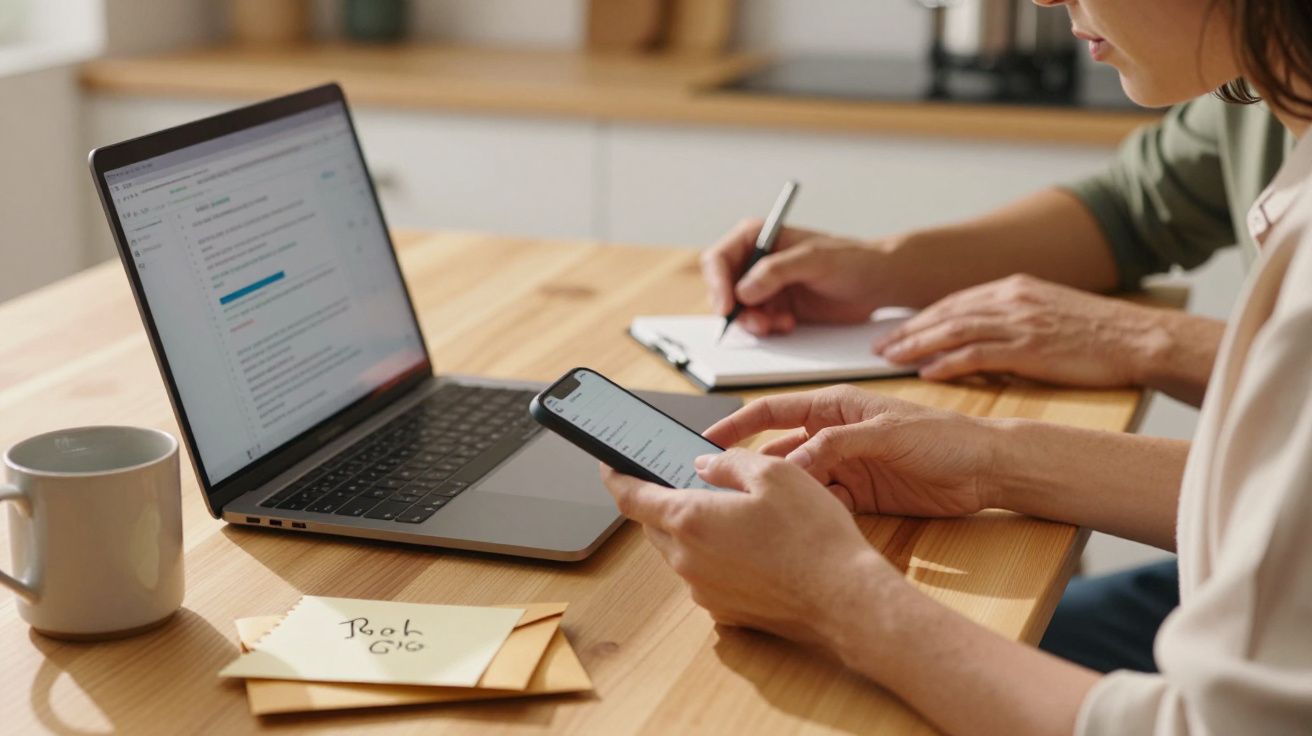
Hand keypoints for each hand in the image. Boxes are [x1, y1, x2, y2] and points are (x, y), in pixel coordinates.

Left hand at [601, 450, 897, 645]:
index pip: (631, 497)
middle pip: (656, 524)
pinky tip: (752, 547)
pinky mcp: (724, 611)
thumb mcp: (774, 474)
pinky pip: (705, 575)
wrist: (844, 598)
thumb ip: (728, 464)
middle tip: (687, 481)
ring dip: (694, 529)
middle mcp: (687, 560)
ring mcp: (703, 590)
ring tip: (734, 512)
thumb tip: (704, 466)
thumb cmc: (813, 536)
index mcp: (690, 520)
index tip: (608, 465)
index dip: (616, 477)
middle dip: (664, 500)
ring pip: (681, 551)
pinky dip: (715, 556)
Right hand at [700, 219, 893, 335]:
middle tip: (760, 324)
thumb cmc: (852, 260)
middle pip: (723, 288)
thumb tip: (744, 289)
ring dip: (754, 322)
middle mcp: (756, 261)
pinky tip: (789, 324)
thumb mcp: (815, 260)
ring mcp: (764, 286)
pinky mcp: (776, 307)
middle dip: (737, 310)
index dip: (717, 284)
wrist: (877, 283)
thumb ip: (777, 271)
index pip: (719, 259)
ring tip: (781, 323)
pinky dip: (767, 329)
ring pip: (738, 310)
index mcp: (758, 237)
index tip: (728, 307)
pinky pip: (757, 323)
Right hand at [705, 385, 997, 516]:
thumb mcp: (885, 433)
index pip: (772, 411)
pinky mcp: (858, 496)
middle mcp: (834, 435)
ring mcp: (844, 467)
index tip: (707, 442)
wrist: (987, 471)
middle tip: (723, 488)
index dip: (737, 424)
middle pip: (779, 451)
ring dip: (779, 495)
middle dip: (751, 469)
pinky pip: (821, 503)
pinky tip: (798, 522)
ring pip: (797, 481)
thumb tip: (792, 462)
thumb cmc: (945, 436)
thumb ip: (835, 444)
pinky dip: (808, 512)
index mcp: (835, 406)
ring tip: (755, 511)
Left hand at [873, 274, 1167, 385]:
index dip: (922, 317)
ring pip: (953, 330)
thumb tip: (983, 334)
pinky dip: (947, 363)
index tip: (896, 330)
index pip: (955, 301)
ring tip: (889, 359)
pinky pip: (976, 354)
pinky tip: (927, 373)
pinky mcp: (1029, 348)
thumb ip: (1015, 317)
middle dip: (908, 330)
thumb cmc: (1100, 333)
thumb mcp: (1051, 313)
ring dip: (917, 345)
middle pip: (945, 312)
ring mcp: (1020, 322)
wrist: (1141, 338)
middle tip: (877, 346)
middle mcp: (1011, 299)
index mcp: (1015, 288)